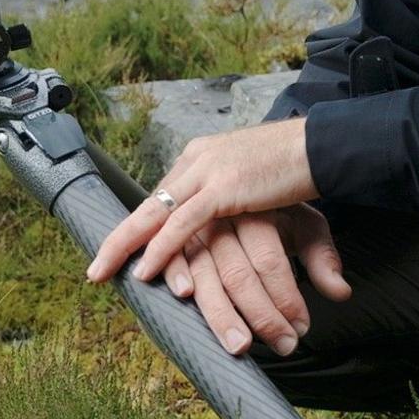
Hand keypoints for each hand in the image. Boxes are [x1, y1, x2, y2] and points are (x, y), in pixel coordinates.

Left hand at [84, 118, 318, 286]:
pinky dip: (161, 248)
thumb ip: (231, 199)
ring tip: (104, 273)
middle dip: (118, 238)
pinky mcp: (224, 187)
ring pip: (155, 213)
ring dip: (126, 246)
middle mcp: (197, 159)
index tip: (120, 248)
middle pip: (148, 204)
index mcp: (202, 156)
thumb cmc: (295, 165)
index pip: (162, 194)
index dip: (139, 225)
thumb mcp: (252, 180)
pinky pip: (183, 224)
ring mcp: (208, 171)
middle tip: (95, 268)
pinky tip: (146, 269)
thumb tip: (225, 222)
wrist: (323, 145)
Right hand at [163, 206, 352, 355]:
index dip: (285, 297)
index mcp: (255, 211)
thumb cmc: (273, 206)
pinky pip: (171, 256)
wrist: (240, 167)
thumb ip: (321, 256)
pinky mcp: (172, 231)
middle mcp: (222, 216)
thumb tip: (340, 292)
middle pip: (238, 273)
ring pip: (205, 273)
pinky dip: (174, 273)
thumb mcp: (303, 221)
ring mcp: (194, 225)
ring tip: (239, 345)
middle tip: (282, 346)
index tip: (301, 328)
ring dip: (220, 313)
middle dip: (260, 315)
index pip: (269, 260)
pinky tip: (184, 294)